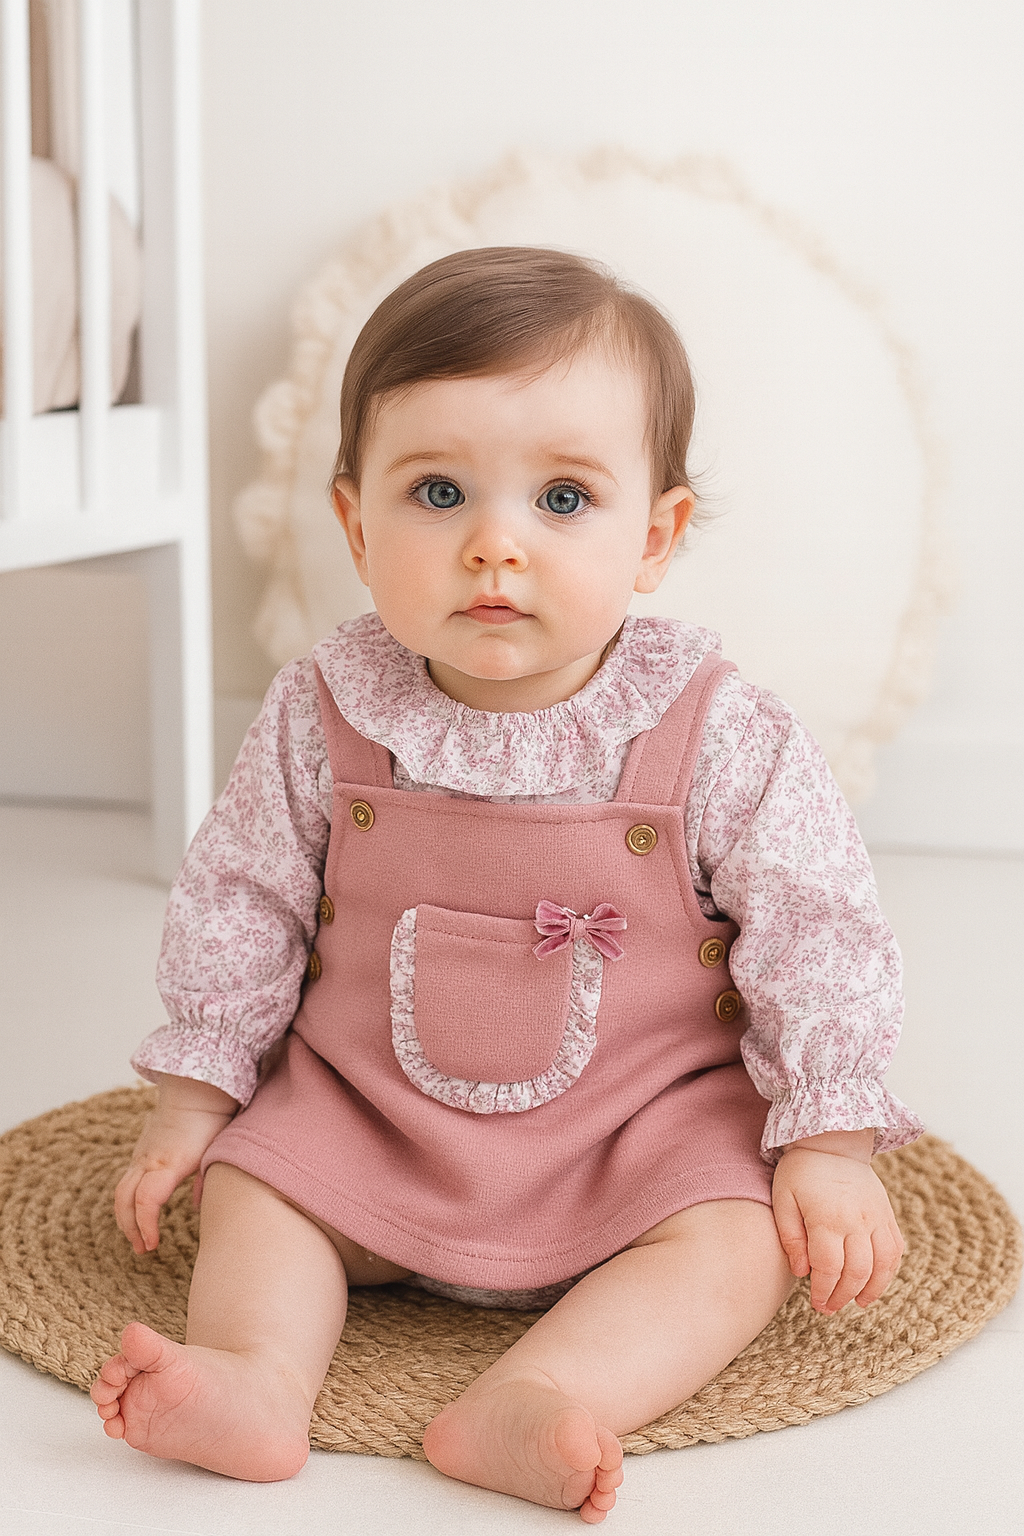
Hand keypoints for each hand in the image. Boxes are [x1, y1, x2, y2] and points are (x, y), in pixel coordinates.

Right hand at [115, 1075, 237, 1254]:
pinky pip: (128, 1180)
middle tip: (144, 1249)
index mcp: (169, 1162)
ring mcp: (142, 1154)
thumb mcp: (217, 1151)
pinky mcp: (142, 1151)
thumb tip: (199, 1207)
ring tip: (140, 1239)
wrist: (196, 1087)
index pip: (146, 1200)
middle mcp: (149, 1159)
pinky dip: (129, 1201)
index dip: (145, 1225)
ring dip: (126, 1218)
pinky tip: (141, 1214)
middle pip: (124, 1199)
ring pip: (122, 1191)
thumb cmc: (213, 1118)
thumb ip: (208, 1180)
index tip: (152, 1243)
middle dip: (130, 1228)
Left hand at [772, 1130, 903, 1313]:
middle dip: (843, 1296)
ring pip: (882, 1266)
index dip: (823, 1291)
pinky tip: (875, 1284)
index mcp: (827, 1218)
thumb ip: (790, 1237)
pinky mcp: (887, 1215)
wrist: (832, 1142)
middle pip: (856, 1272)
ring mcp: (876, 1218)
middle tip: (829, 1307)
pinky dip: (888, 1273)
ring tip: (855, 1303)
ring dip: (870, 1291)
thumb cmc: (800, 1172)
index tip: (816, 1302)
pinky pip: (895, 1251)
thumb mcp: (783, 1199)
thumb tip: (802, 1272)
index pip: (829, 1268)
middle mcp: (857, 1221)